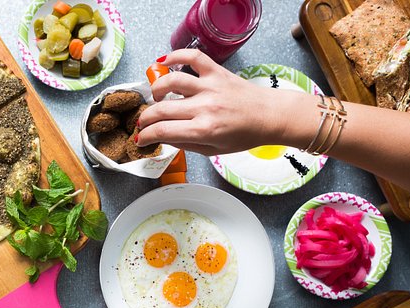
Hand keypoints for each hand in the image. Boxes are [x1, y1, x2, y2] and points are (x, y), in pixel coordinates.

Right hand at [136, 49, 292, 154]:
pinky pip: (193, 57)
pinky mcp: (217, 72)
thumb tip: (163, 137)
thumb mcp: (213, 150)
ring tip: (157, 96)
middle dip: (145, 118)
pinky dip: (175, 56)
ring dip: (157, 89)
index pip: (162, 132)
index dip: (145, 136)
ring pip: (172, 81)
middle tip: (143, 122)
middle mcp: (205, 107)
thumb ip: (185, 143)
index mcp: (204, 130)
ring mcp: (210, 87)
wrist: (269, 116)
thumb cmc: (244, 135)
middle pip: (161, 109)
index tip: (140, 138)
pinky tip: (164, 62)